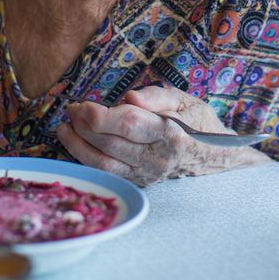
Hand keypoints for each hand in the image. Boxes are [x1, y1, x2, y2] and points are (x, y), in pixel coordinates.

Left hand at [56, 86, 269, 185]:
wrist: (214, 155)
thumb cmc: (197, 122)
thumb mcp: (184, 99)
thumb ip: (156, 97)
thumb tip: (129, 98)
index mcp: (171, 134)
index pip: (128, 125)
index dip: (100, 115)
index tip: (83, 104)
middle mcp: (158, 159)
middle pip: (110, 144)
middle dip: (84, 126)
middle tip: (72, 109)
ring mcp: (148, 175)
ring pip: (103, 164)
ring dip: (78, 146)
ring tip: (64, 128)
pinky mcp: (139, 182)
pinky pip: (107, 174)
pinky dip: (86, 159)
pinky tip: (76, 144)